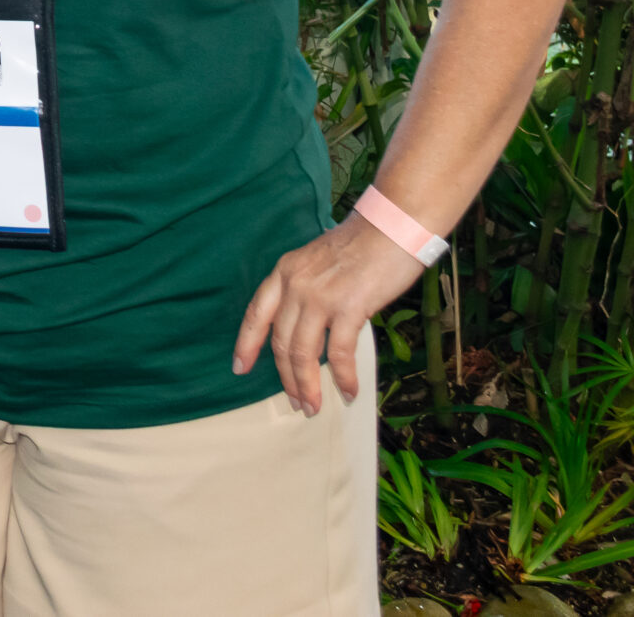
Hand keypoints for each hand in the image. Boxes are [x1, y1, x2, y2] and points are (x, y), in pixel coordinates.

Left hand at [232, 213, 425, 413]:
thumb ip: (306, 288)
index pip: (256, 314)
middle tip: (296, 402)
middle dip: (286, 378)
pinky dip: (343, 377)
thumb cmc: (362, 244)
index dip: (246, 344)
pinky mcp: (348, 307)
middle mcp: (295, 285)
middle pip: (281, 342)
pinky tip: (348, 391)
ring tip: (314, 406)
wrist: (394, 226)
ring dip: (308, 385)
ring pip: (303, 353)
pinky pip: (340, 353)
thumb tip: (308, 324)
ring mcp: (320, 296)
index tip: (239, 367)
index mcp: (285, 271)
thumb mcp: (318, 260)